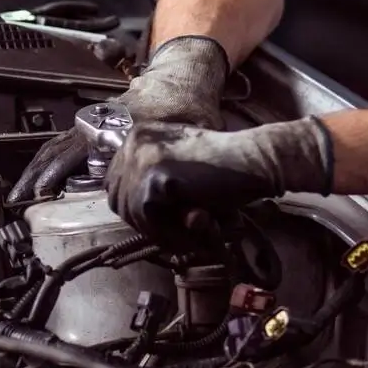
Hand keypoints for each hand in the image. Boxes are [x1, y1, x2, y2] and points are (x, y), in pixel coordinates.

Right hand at [12, 35, 230, 200]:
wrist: (180, 77)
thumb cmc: (187, 107)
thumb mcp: (193, 133)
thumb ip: (192, 162)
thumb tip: (200, 196)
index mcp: (118, 126)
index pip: (80, 151)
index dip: (59, 174)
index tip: (43, 194)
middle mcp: (99, 123)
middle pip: (59, 150)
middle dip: (38, 177)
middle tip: (19, 201)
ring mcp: (93, 123)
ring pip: (56, 147)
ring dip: (37, 171)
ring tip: (20, 196)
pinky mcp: (92, 126)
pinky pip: (62, 144)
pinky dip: (47, 162)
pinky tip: (38, 181)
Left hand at [105, 118, 333, 239]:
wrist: (254, 160)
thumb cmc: (225, 168)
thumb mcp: (180, 167)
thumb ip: (153, 183)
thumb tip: (133, 214)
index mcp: (139, 136)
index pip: (114, 182)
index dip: (135, 208)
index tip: (161, 220)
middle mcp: (135, 141)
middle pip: (118, 199)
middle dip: (145, 221)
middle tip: (179, 229)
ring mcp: (143, 157)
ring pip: (133, 213)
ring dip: (160, 230)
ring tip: (194, 227)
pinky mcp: (156, 176)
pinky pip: (149, 220)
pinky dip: (170, 232)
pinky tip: (198, 224)